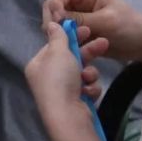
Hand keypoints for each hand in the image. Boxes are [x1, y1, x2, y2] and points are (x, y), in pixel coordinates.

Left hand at [25, 15, 106, 129]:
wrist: (68, 116)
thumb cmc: (59, 79)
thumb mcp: (58, 52)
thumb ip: (58, 36)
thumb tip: (51, 24)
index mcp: (38, 65)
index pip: (55, 46)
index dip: (71, 37)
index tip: (86, 30)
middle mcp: (48, 78)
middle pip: (71, 59)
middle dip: (87, 53)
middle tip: (103, 43)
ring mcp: (62, 91)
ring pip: (83, 73)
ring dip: (89, 74)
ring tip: (87, 78)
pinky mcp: (76, 102)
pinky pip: (87, 88)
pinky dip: (90, 89)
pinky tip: (87, 92)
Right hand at [44, 0, 141, 64]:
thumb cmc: (129, 28)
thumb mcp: (105, 21)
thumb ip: (79, 19)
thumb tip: (56, 19)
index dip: (56, 3)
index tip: (57, 20)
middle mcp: (80, 3)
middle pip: (56, 5)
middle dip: (54, 18)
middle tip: (56, 35)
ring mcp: (79, 18)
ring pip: (58, 21)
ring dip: (58, 31)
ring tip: (65, 43)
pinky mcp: (80, 32)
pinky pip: (65, 34)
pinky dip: (65, 40)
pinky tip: (69, 48)